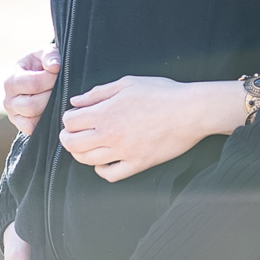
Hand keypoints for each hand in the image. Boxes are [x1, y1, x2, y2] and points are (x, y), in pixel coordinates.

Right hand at [2, 45, 59, 135]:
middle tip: (61, 87)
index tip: (60, 72)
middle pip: (32, 105)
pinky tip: (54, 110)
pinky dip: (44, 122)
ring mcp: (14, 114)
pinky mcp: (21, 125)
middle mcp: (8, 99)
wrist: (42, 78)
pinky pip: (32, 129)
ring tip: (58, 97)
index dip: (51, 79)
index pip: (33, 84)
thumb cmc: (44, 64)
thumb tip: (54, 66)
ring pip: (33, 117)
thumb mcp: (47, 53)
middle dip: (51, 95)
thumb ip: (50, 56)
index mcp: (12, 80)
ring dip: (50, 108)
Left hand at [59, 76, 244, 181]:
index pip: (70, 121)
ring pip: (87, 160)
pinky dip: (101, 170)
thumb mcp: (128, 84)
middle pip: (72, 144)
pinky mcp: (138, 163)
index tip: (75, 117)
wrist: (192, 111)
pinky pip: (110, 175)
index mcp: (106, 112)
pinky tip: (104, 162)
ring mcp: (124, 151)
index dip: (69, 118)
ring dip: (80, 154)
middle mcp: (110, 134)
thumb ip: (99, 92)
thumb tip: (76, 101)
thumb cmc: (163, 93)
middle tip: (72, 135)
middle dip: (67, 138)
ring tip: (85, 147)